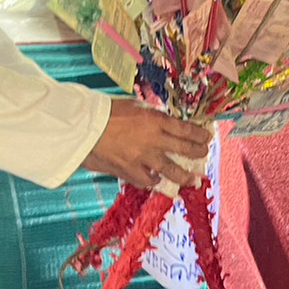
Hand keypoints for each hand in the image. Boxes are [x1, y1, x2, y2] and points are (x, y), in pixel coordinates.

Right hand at [81, 98, 210, 189]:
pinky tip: (157, 180)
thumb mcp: (135, 107)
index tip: (206, 138)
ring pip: (171, 170)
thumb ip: (152, 117)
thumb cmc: (106, 112)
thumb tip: (166, 126)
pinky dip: (154, 181)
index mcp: (155, 119)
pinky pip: (148, 180)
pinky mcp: (129, 171)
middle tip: (204, 155)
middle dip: (198, 153)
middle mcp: (153, 139)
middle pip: (184, 149)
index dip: (199, 135)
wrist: (82, 127)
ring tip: (192, 180)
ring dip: (184, 176)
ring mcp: (142, 157)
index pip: (185, 129)